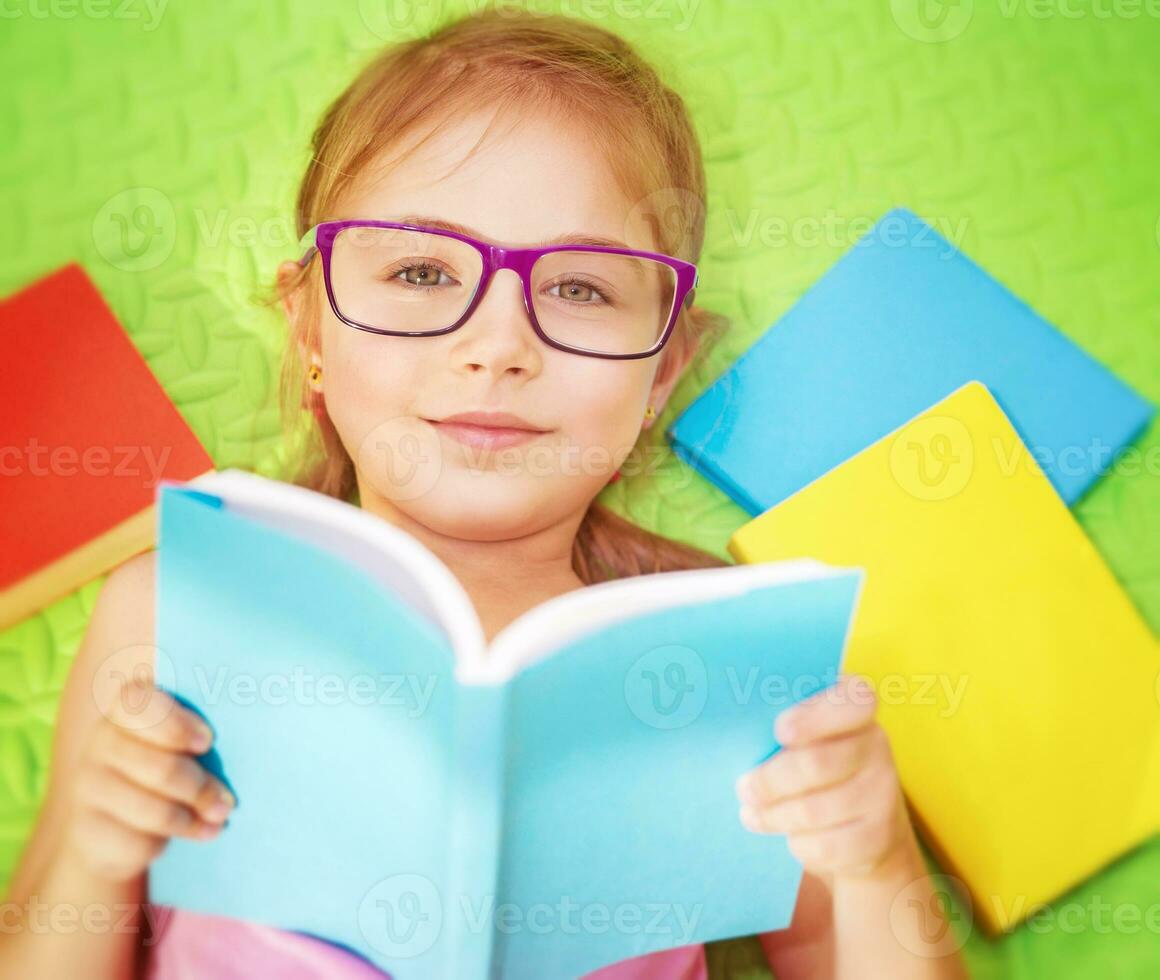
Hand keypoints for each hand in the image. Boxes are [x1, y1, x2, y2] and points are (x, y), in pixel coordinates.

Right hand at [62, 675, 236, 882]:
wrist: (114, 822)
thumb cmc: (166, 763)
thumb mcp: (181, 739)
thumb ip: (201, 726)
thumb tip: (264, 710)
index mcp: (125, 710)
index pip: (139, 703)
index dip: (176, 725)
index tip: (208, 741)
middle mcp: (100, 743)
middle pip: (160, 767)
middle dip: (201, 787)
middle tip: (228, 801)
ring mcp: (89, 786)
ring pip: (154, 808)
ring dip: (194, 816)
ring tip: (221, 816)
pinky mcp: (87, 829)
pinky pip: (139, 839)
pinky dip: (175, 838)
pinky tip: (200, 833)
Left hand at [735, 674, 908, 878]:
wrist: (867, 828)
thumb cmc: (818, 767)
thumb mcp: (808, 738)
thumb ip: (784, 729)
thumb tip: (735, 737)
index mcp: (857, 711)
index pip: (854, 700)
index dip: (814, 716)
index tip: (780, 731)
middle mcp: (878, 747)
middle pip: (817, 763)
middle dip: (771, 780)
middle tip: (743, 787)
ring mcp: (883, 793)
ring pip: (813, 810)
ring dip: (773, 815)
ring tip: (752, 812)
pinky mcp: (879, 836)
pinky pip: (824, 844)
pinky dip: (797, 842)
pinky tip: (789, 835)